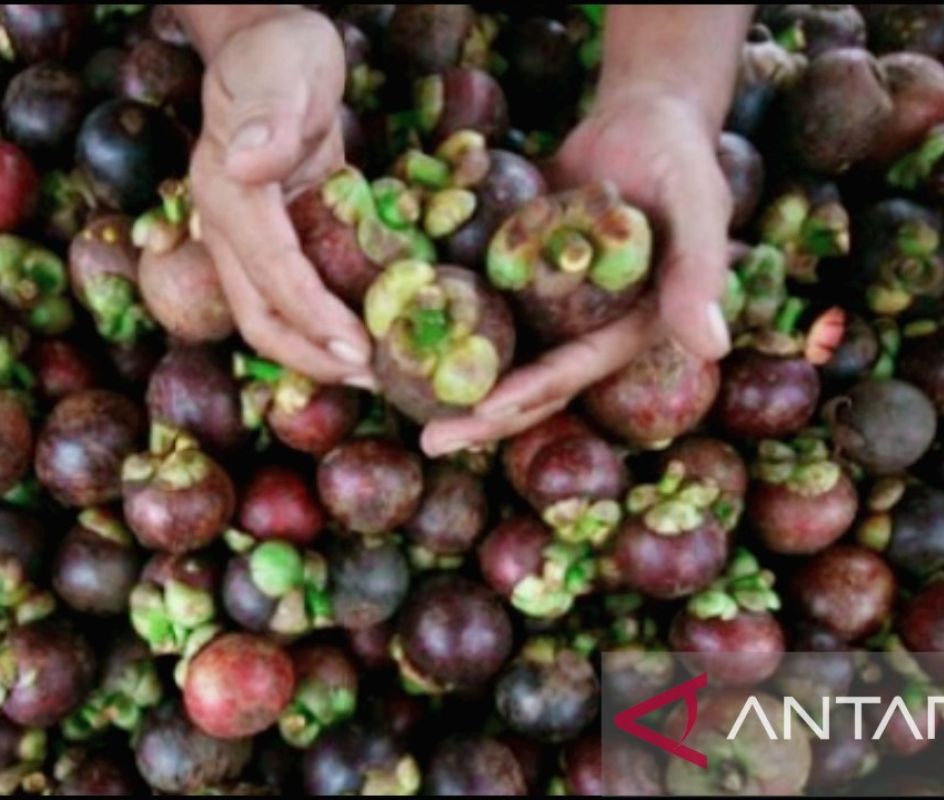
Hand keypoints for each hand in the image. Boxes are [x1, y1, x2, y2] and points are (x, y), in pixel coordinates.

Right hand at [189, 9, 374, 387]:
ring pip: (271, 314)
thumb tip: (248, 166)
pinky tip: (365, 330)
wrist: (263, 45)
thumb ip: (268, 119)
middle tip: (369, 377)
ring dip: (317, 349)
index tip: (357, 351)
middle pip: (259, 316)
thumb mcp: (282, 72)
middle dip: (311, 356)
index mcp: (228, 193)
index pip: (272, 273)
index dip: (313, 317)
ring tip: (370, 369)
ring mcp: (247, 237)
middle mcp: (228, 226)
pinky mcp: (274, 237)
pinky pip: (292, 293)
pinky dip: (324, 320)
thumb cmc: (277, 53)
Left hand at [422, 89, 733, 455]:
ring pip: (496, 354)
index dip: (528, 394)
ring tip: (395, 400)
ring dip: (451, 381)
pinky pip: (480, 306)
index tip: (481, 412)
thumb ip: (700, 273)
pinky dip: (444, 321)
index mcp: (629, 329)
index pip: (572, 372)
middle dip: (480, 416)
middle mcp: (585, 328)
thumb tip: (713, 348)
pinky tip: (392, 333)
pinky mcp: (517, 276)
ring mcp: (547, 306)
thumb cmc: (680, 158)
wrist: (642, 117)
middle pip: (527, 382)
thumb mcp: (697, 205)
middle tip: (429, 440)